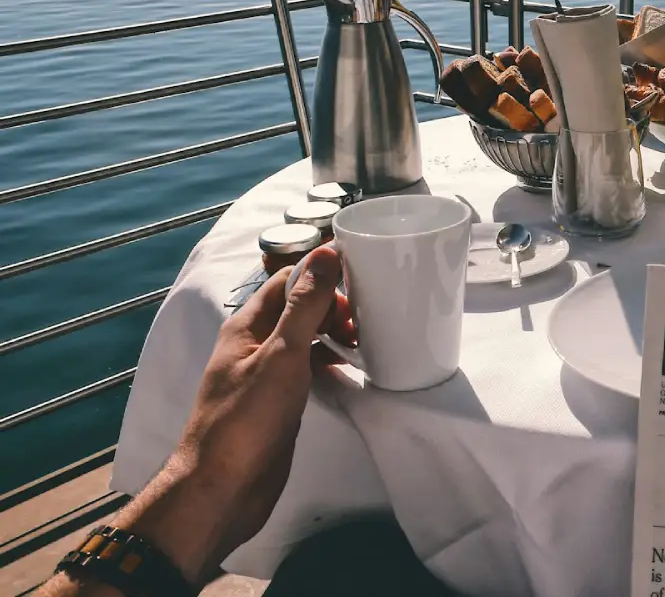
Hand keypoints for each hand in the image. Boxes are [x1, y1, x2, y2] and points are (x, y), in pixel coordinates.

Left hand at [54, 246, 352, 591]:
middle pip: (298, 306)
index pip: (287, 280)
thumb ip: (304, 305)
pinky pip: (308, 367)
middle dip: (333, 304)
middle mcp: (254, 345)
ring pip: (305, 337)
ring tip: (363, 341)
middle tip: (363, 321)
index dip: (322, 275)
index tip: (359, 283)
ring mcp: (266, 373)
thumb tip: (325, 253)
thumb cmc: (246, 421)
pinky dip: (330, 360)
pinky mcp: (279, 401)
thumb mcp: (281, 355)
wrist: (223, 490)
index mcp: (246, 326)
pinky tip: (350, 368)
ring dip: (334, 331)